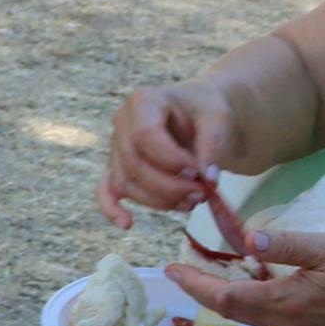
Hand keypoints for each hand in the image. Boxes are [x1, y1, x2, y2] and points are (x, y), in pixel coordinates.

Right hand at [100, 81, 231, 228]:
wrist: (200, 116)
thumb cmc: (206, 112)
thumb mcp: (219, 118)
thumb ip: (214, 142)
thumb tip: (207, 177)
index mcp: (143, 101)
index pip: (144, 136)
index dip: (170, 160)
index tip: (198, 172)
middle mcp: (122, 122)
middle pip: (134, 164)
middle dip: (169, 186)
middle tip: (202, 193)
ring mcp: (116, 147)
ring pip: (126, 183)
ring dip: (160, 200)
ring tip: (194, 201)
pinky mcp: (117, 168)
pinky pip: (105, 190)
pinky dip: (111, 209)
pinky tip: (127, 223)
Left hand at [164, 227, 324, 325]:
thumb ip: (288, 245)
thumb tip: (248, 240)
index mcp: (287, 303)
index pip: (228, 296)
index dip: (196, 284)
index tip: (171, 268)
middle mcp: (286, 323)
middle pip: (232, 309)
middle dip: (201, 291)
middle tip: (175, 272)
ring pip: (247, 315)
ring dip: (221, 297)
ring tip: (200, 277)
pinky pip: (265, 316)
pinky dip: (245, 300)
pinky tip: (242, 284)